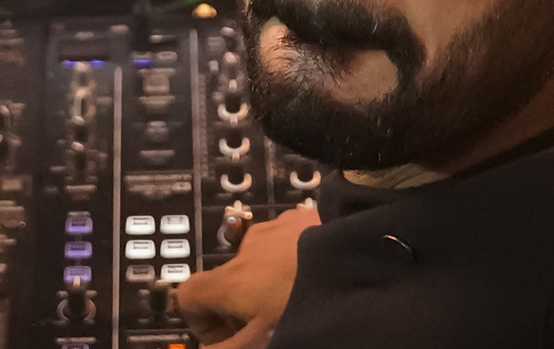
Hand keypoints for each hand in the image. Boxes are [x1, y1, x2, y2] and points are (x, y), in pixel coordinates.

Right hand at [171, 202, 312, 348]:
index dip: (201, 324)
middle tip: (270, 326)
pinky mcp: (307, 217)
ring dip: (269, 282)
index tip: (226, 340)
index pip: (187, 295)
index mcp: (230, 279)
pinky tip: (318, 278)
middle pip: (227, 281)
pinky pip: (289, 243)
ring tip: (300, 300)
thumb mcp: (263, 343)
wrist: (367, 258)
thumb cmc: (309, 304)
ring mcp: (278, 227)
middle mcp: (247, 247)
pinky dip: (294, 261)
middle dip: (242, 306)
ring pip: (260, 261)